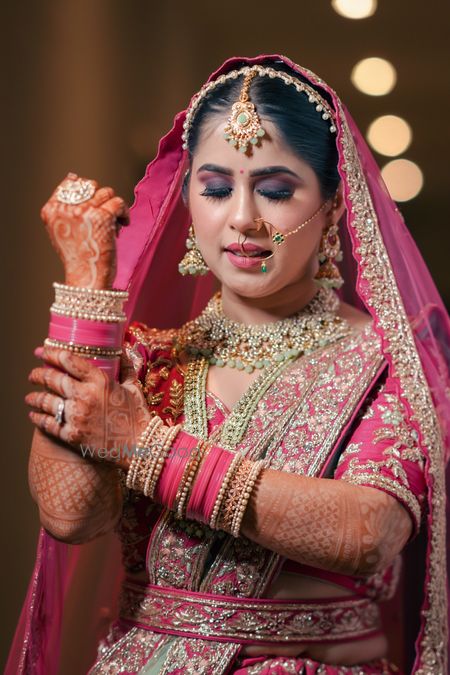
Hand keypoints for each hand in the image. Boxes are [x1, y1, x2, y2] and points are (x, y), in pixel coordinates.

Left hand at [25, 347, 150, 469]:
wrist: (140, 447)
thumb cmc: (138, 416)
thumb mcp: (134, 387)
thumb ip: (126, 366)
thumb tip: (122, 348)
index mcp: (99, 381)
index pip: (68, 361)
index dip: (50, 354)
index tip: (41, 352)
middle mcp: (85, 396)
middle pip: (52, 379)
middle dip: (37, 375)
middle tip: (32, 375)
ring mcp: (76, 416)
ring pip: (45, 401)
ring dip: (34, 397)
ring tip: (30, 397)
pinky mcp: (72, 435)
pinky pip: (47, 424)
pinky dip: (38, 418)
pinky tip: (34, 416)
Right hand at [40, 172, 129, 288]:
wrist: (87, 278)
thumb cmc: (79, 258)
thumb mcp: (63, 230)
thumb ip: (65, 206)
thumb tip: (73, 176)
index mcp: (51, 210)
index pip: (70, 183)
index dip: (87, 192)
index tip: (93, 208)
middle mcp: (65, 208)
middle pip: (90, 186)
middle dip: (100, 200)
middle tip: (104, 220)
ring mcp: (83, 210)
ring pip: (106, 192)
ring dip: (113, 207)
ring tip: (114, 225)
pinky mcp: (102, 216)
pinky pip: (118, 202)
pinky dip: (124, 213)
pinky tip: (123, 225)